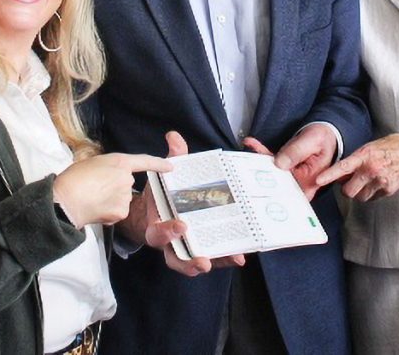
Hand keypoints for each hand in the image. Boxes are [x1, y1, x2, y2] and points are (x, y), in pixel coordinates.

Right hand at [53, 152, 170, 227]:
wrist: (65, 199)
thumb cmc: (72, 179)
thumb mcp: (92, 163)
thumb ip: (107, 168)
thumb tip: (109, 177)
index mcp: (119, 161)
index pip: (143, 161)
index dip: (158, 163)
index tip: (170, 166)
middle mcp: (126, 177)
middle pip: (126, 184)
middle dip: (114, 188)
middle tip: (95, 189)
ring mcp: (125, 195)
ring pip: (122, 200)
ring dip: (111, 201)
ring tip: (92, 199)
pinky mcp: (122, 211)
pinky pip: (117, 213)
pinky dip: (109, 213)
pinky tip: (96, 210)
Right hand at [125, 131, 245, 276]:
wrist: (159, 210)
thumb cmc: (162, 194)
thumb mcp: (165, 176)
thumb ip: (172, 158)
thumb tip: (174, 136)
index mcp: (157, 226)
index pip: (157, 234)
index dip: (167, 232)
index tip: (181, 225)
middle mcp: (170, 243)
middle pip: (176, 259)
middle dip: (189, 263)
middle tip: (203, 261)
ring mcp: (186, 248)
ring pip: (197, 263)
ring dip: (216, 262)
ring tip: (234, 258)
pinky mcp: (202, 249)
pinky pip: (213, 257)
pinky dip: (226, 257)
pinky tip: (241, 255)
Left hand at [245, 123, 336, 200]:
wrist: (324, 132)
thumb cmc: (324, 138)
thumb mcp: (313, 141)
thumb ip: (297, 151)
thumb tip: (280, 163)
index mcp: (311, 181)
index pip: (294, 197)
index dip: (278, 197)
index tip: (264, 189)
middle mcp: (300, 181)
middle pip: (279, 185)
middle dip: (262, 175)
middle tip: (250, 165)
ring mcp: (292, 174)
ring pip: (272, 172)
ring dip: (259, 160)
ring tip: (250, 147)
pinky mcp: (285, 166)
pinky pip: (271, 162)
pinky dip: (261, 152)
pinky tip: (253, 143)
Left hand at [315, 133, 398, 201]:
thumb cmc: (390, 147)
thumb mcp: (369, 147)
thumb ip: (354, 160)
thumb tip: (340, 174)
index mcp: (365, 155)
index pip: (343, 167)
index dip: (329, 175)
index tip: (318, 180)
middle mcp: (372, 170)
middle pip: (348, 191)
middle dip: (346, 189)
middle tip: (349, 182)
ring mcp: (381, 181)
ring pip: (360, 197)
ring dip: (359, 192)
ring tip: (366, 180)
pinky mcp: (388, 190)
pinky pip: (372, 198)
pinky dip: (371, 193)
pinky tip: (376, 182)